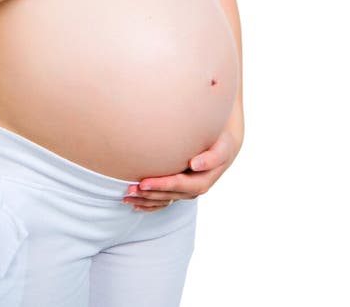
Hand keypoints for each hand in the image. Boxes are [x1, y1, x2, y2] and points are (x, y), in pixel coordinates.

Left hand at [123, 129, 239, 210]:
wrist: (223, 146)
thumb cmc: (220, 143)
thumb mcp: (222, 148)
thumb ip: (211, 157)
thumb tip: (194, 164)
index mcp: (203, 181)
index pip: (180, 185)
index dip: (162, 185)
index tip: (144, 182)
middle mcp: (193, 189)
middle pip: (169, 195)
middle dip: (149, 193)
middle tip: (129, 189)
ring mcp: (186, 192)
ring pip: (164, 200)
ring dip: (145, 200)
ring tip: (126, 196)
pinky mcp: (180, 190)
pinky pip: (164, 201)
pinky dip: (149, 205)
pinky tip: (134, 205)